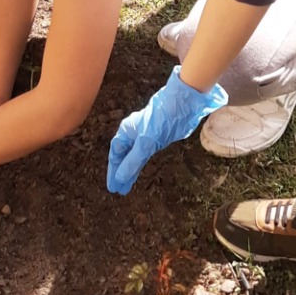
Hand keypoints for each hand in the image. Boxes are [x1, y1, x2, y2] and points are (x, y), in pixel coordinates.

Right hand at [106, 66, 227, 195]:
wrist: (182, 104)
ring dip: (130, 170)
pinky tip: (139, 171)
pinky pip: (144, 154)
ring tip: (127, 186)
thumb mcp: (145, 144)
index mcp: (126, 131)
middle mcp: (134, 133)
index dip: (114, 171)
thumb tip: (120, 178)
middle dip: (121, 173)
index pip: (116, 154)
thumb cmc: (161, 119)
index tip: (113, 187)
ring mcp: (146, 135)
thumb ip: (133, 162)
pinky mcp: (158, 137)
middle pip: (123, 156)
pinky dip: (140, 164)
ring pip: (134, 156)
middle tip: (119, 190)